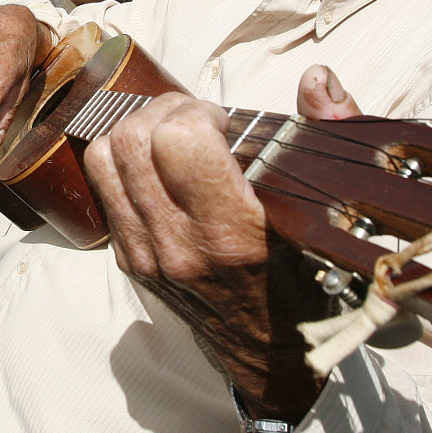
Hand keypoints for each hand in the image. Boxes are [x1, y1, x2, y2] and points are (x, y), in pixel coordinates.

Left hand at [82, 65, 359, 422]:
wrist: (272, 354)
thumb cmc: (308, 276)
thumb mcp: (329, 209)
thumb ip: (326, 133)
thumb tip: (315, 78)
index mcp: (234, 234)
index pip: (179, 142)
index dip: (198, 113)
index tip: (222, 121)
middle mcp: (181, 248)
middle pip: (132, 140)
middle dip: (164, 111)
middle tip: (196, 119)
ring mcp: (147, 257)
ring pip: (104, 158)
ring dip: (135, 131)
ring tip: (173, 137)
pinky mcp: (128, 261)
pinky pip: (102, 187)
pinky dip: (123, 162)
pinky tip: (159, 167)